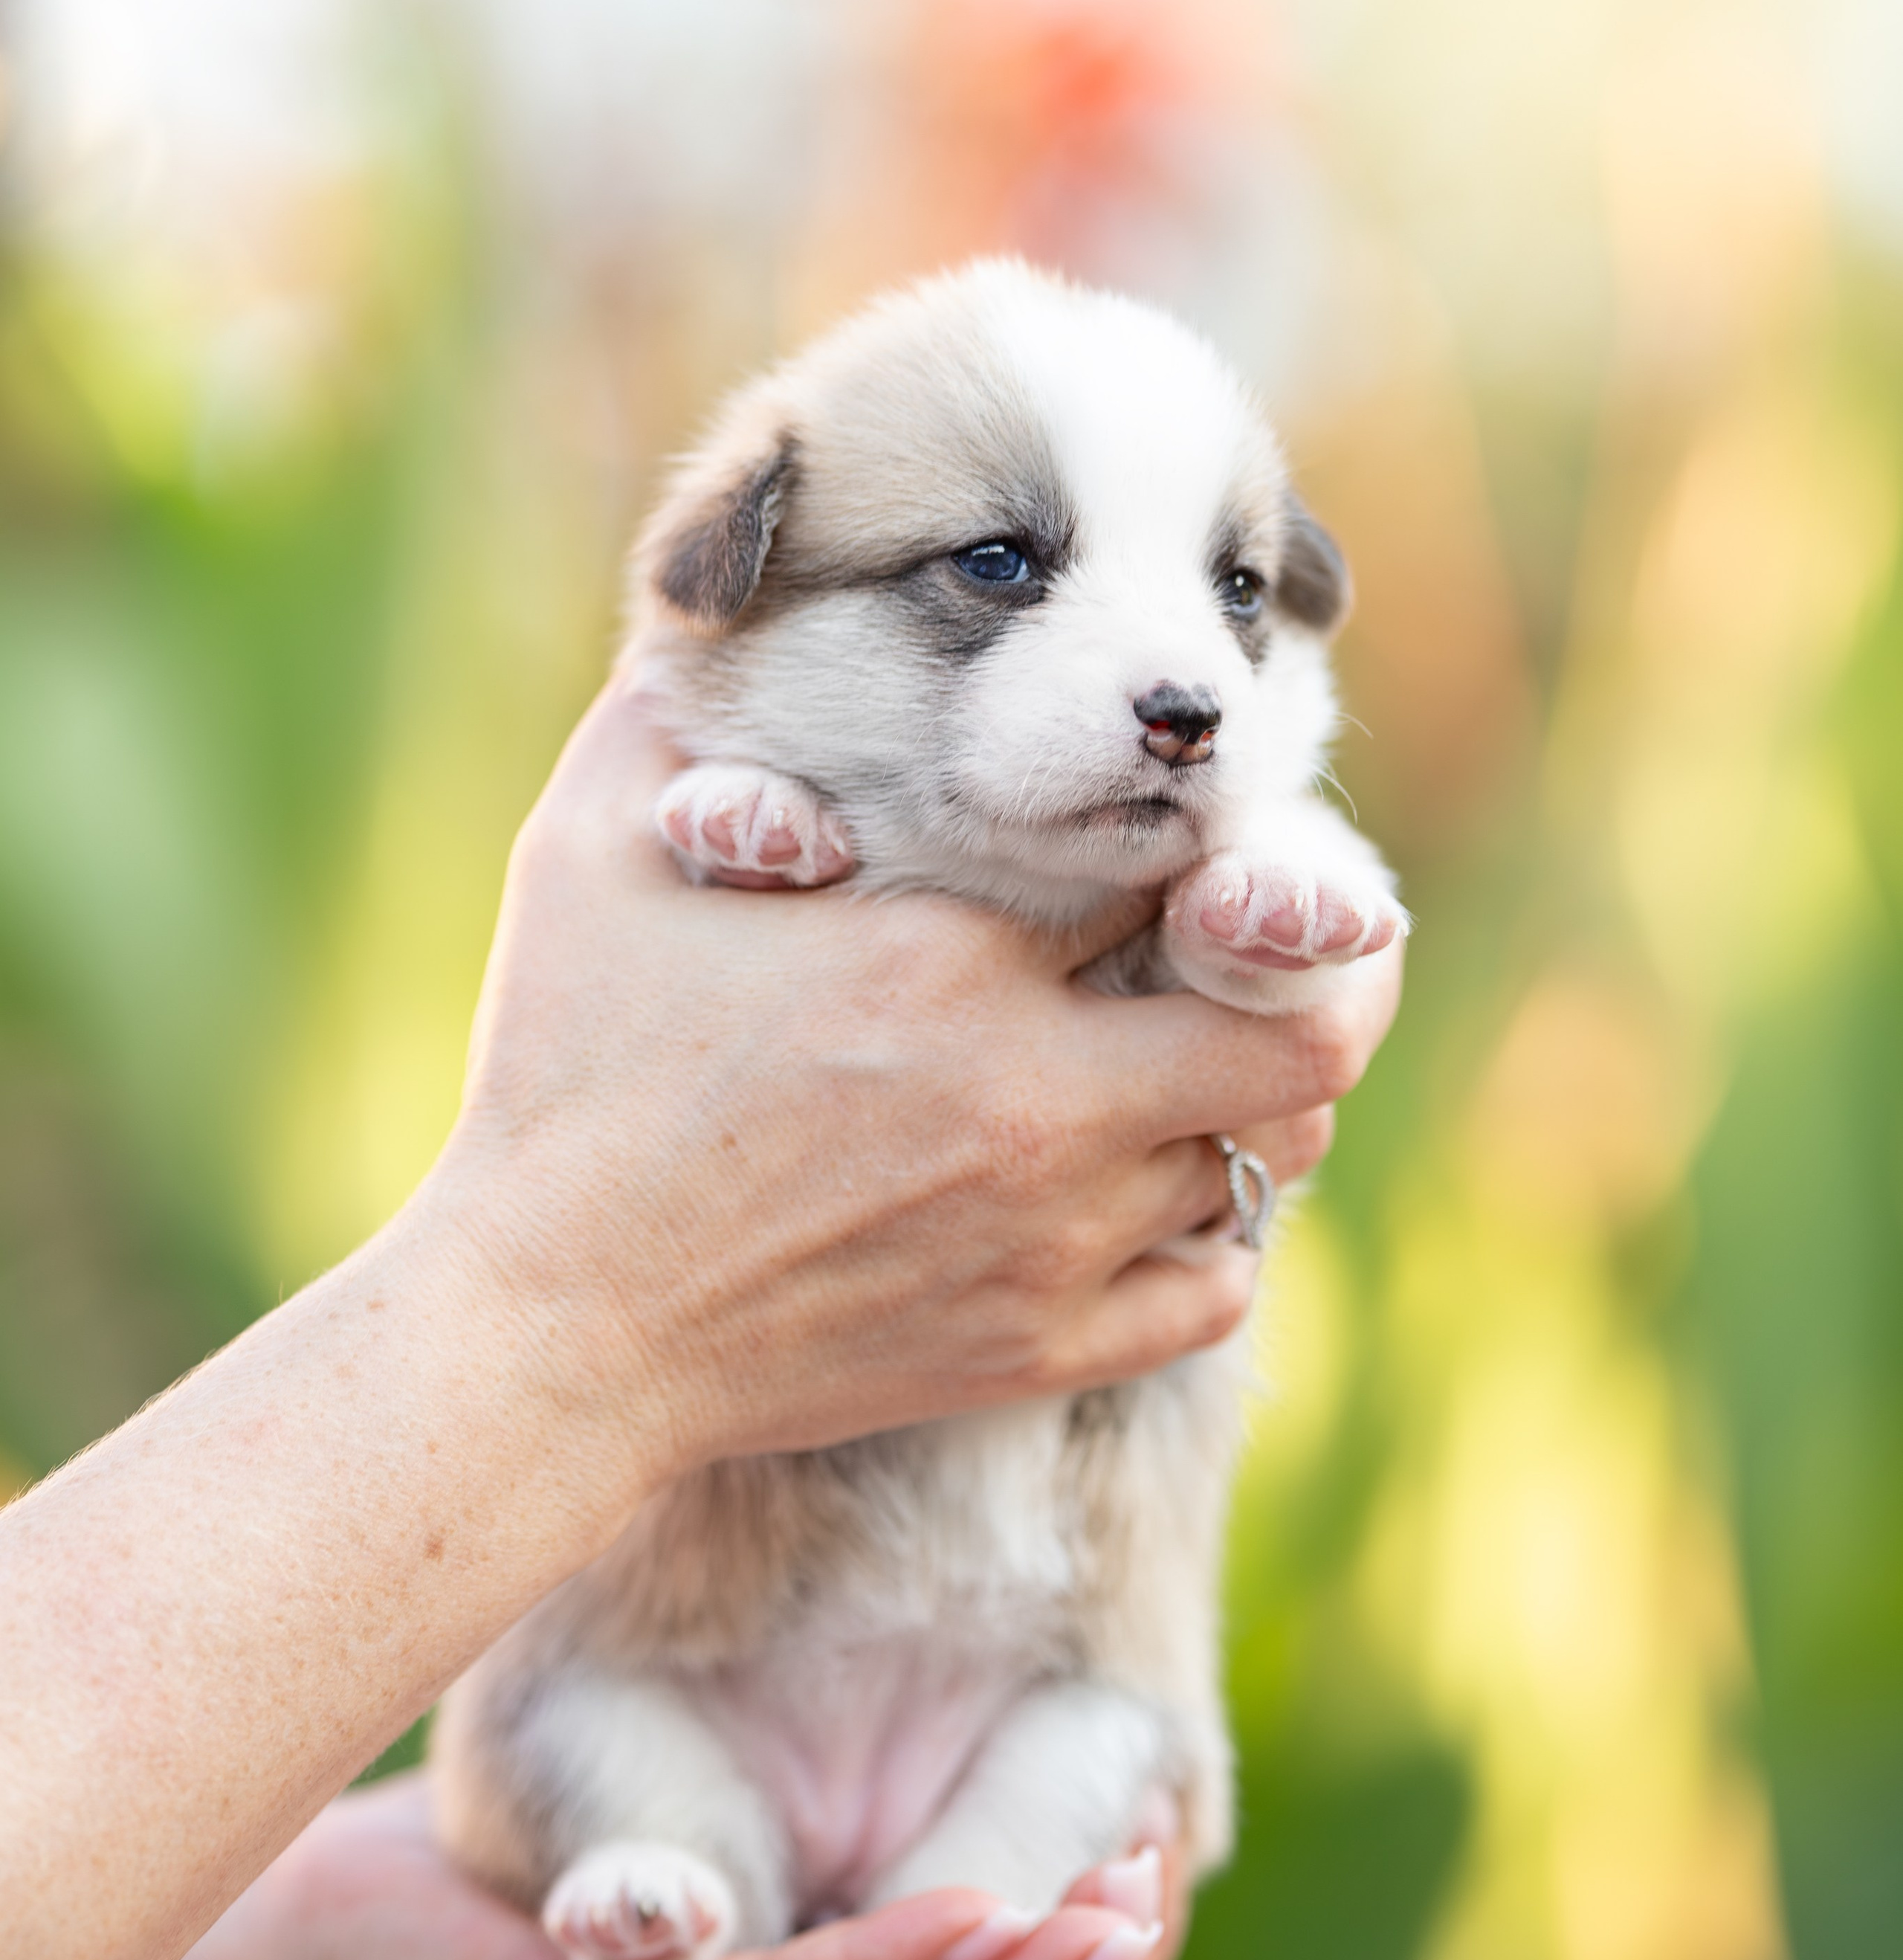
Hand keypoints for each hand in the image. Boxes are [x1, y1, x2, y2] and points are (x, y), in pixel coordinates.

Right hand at [425, 678, 1401, 1488]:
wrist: (546, 1331)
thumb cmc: (562, 1082)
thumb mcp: (587, 853)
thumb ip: (668, 711)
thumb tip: (707, 610)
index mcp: (946, 961)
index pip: (1183, 861)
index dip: (1201, 830)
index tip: (1168, 827)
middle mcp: (1037, 1105)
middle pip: (1305, 1030)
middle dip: (1306, 974)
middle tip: (1245, 948)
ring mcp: (1050, 1242)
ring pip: (1268, 1154)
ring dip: (1243, 1095)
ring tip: (1177, 1055)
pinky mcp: (1036, 1349)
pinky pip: (1216, 1288)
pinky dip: (1206, 1231)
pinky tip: (1136, 1188)